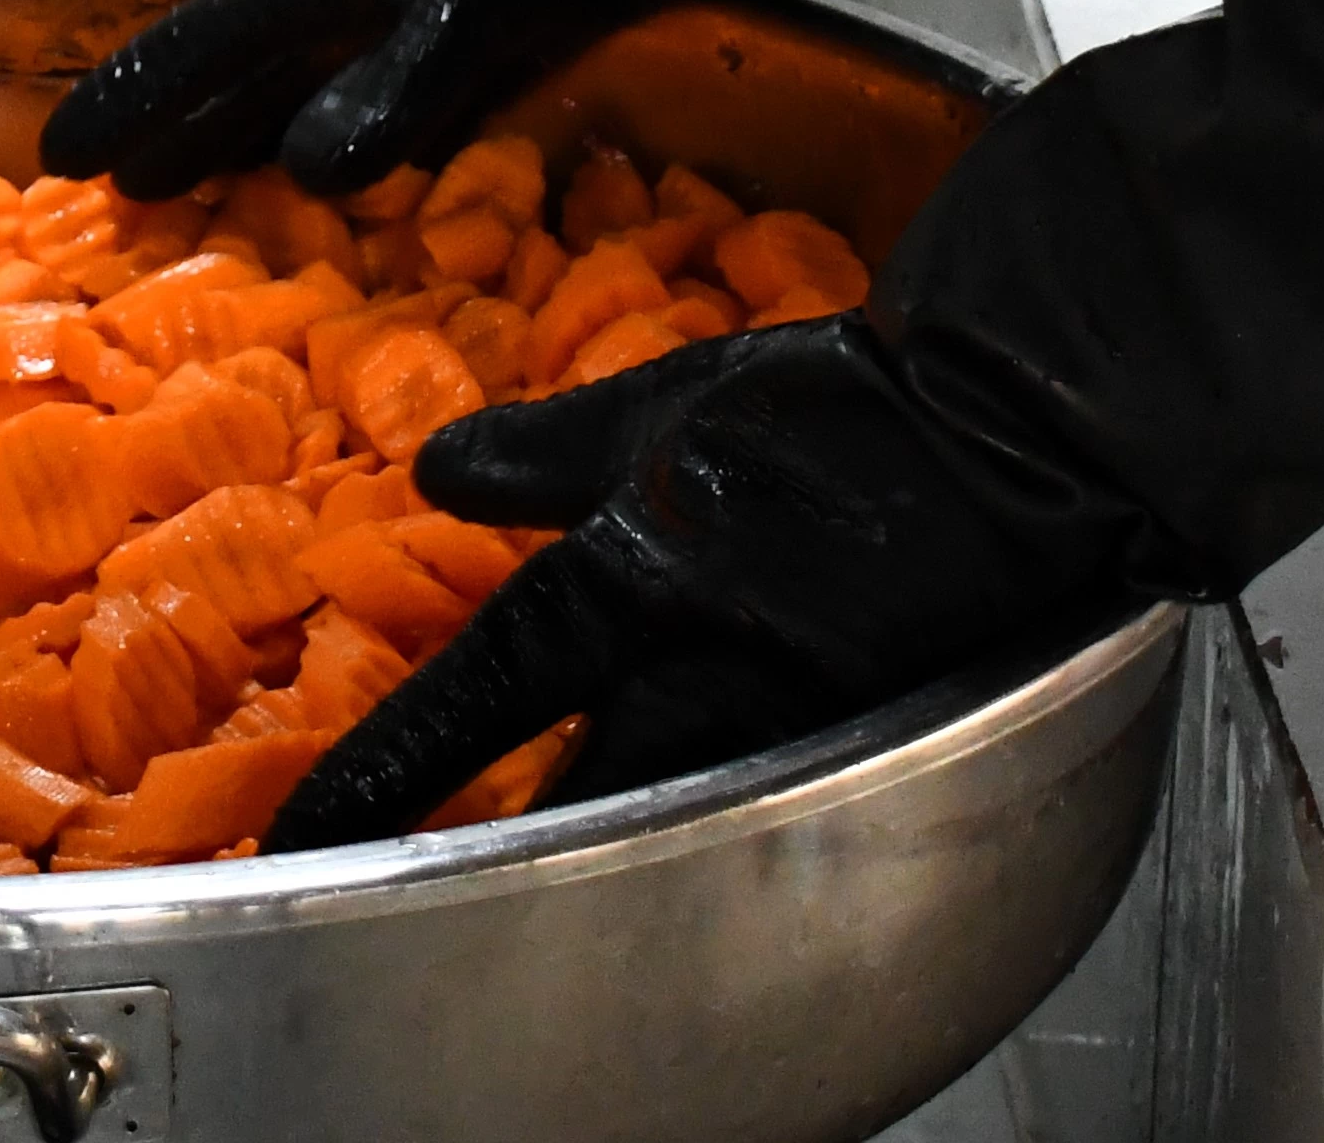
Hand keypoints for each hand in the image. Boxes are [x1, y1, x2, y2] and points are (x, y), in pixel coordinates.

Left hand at [268, 315, 1054, 848]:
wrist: (1014, 427)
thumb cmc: (840, 404)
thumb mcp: (664, 399)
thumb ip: (542, 453)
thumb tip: (436, 468)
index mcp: (640, 574)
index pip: (483, 692)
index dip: (388, 771)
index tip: (309, 833)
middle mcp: (708, 671)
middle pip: (572, 815)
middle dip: (491, 872)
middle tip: (407, 915)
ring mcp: (793, 728)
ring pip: (669, 839)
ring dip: (596, 881)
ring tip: (526, 923)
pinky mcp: (865, 754)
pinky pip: (766, 828)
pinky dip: (708, 856)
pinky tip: (679, 885)